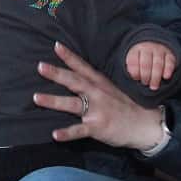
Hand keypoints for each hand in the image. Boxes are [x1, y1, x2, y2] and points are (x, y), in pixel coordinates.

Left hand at [36, 41, 168, 150]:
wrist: (144, 124)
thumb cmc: (125, 106)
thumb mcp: (111, 89)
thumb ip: (93, 83)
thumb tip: (75, 76)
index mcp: (99, 83)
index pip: (82, 67)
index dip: (69, 56)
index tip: (56, 45)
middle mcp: (97, 94)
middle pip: (74, 81)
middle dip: (56, 73)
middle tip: (40, 66)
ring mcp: (97, 110)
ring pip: (72, 104)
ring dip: (53, 101)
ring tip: (36, 97)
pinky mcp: (98, 127)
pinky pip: (79, 130)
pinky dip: (67, 133)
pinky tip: (54, 134)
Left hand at [125, 41, 177, 89]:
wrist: (155, 48)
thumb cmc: (141, 60)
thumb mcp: (134, 62)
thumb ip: (133, 70)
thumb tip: (137, 78)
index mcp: (135, 50)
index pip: (133, 61)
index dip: (134, 72)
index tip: (136, 79)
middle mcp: (147, 48)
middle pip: (145, 63)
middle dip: (145, 76)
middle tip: (145, 83)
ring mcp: (159, 50)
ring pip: (157, 64)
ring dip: (155, 77)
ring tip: (154, 86)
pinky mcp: (170, 54)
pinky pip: (169, 62)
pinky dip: (168, 70)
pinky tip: (165, 77)